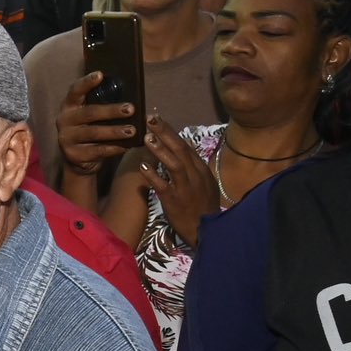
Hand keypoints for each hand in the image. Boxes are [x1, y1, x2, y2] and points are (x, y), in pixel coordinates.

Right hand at [58, 72, 138, 179]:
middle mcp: (64, 120)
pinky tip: (126, 146)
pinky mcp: (73, 154)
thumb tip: (128, 96)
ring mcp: (66, 138)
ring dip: (115, 131)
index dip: (87, 82)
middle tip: (131, 109)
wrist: (77, 159)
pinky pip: (97, 150)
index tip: (101, 74)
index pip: (75, 90)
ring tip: (132, 130)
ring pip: (94, 132)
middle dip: (112, 110)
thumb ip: (101, 105)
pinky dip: (113, 148)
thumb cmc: (90, 129)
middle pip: (90, 112)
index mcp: (69, 106)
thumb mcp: (91, 116)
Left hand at [137, 116, 219, 246]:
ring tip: (147, 137)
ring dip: (161, 150)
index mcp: (201, 169)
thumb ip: (192, 166)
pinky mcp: (176, 202)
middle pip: (180, 149)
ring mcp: (186, 188)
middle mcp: (195, 175)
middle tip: (150, 119)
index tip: (158, 119)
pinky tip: (143, 166)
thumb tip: (181, 149)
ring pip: (175, 165)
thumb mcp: (203, 183)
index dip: (171, 131)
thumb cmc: (202, 206)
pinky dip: (153, 176)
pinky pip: (164, 186)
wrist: (207, 231)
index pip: (185, 146)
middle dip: (165, 133)